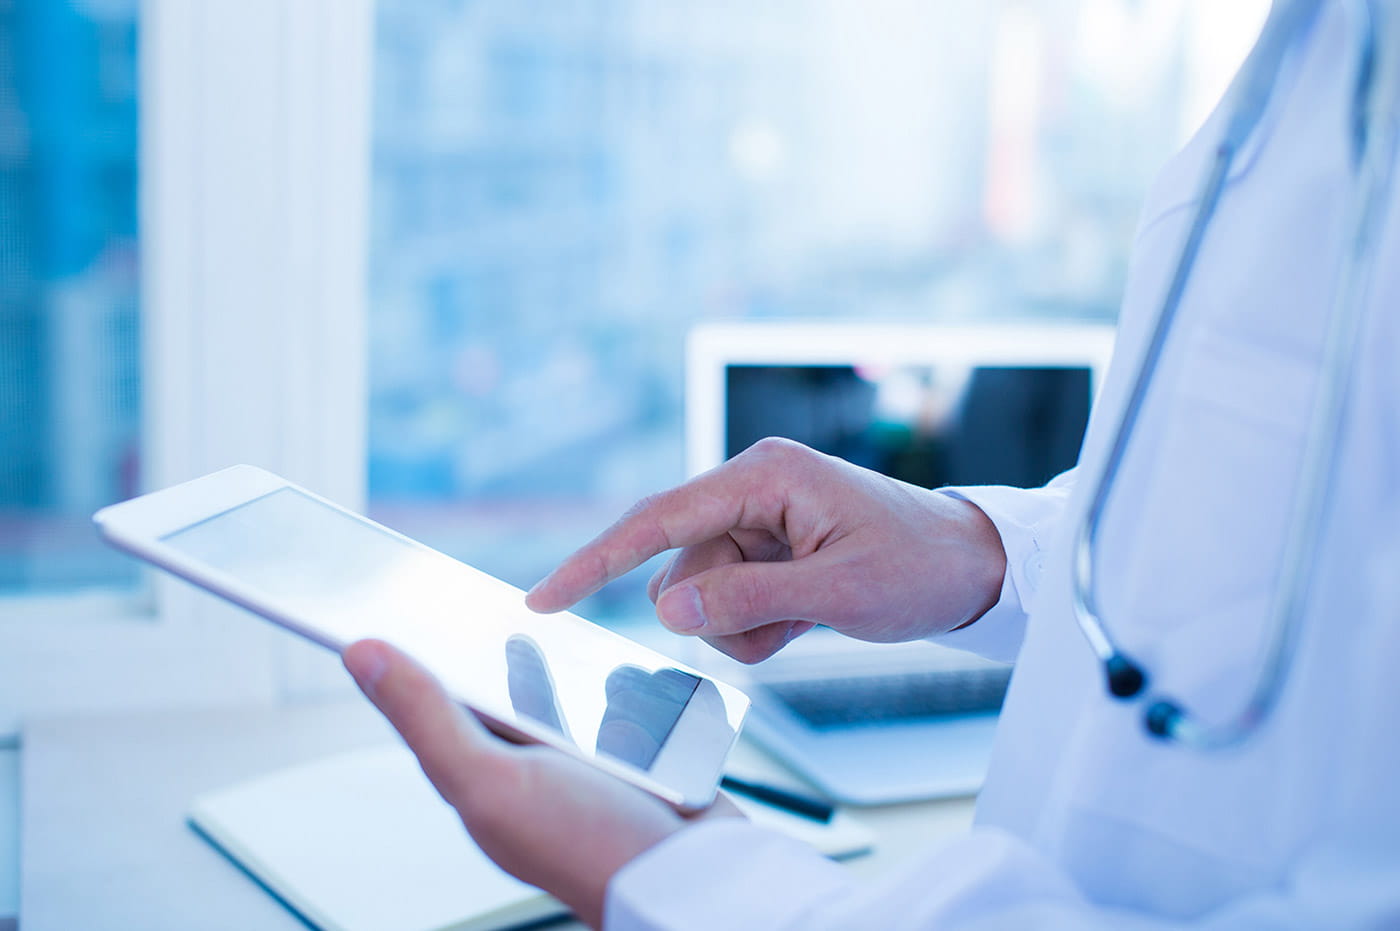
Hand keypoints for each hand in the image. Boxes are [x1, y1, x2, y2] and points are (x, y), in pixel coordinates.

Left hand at [343, 639, 741, 929]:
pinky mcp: (628, 761)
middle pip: (493, 694)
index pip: (431, 706)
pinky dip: (613, 687)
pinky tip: (617, 674)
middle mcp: (522, 775)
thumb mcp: (489, 778)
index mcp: (477, 782)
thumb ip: (425, 717)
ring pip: (554, 697)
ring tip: (543, 631)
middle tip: (476, 603)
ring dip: (555, 666)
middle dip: (484, 650)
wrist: (690, 878)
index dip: (411, 656)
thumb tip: (359, 652)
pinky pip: (611, 706)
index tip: (395, 600)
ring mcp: (577, 769)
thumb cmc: (586, 846)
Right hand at [526, 437, 1006, 663]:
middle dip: (723, 614)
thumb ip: (750, 599)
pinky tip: (806, 618)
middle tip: (794, 619)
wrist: (973, 569)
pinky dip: (756, 629)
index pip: (658, 520)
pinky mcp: (764, 553)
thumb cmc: (920, 567)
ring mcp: (755, 523)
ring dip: (743, 627)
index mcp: (763, 475)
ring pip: (698, 596)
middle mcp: (749, 489)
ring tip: (808, 617)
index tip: (542, 599)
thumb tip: (665, 608)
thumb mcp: (841, 590)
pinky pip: (725, 607)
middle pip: (679, 570)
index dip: (595, 561)